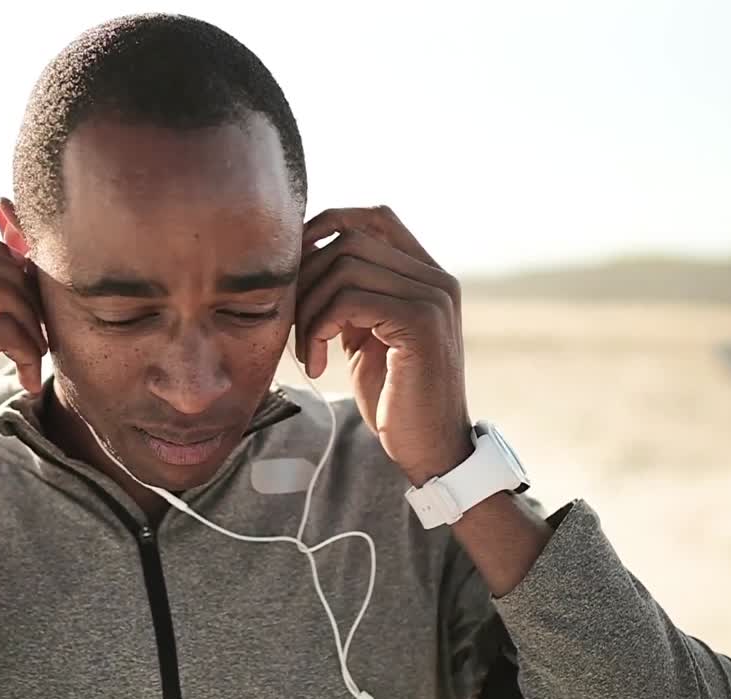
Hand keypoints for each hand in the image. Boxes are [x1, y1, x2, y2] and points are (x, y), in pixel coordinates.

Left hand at [295, 205, 471, 484]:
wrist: (429, 449)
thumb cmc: (392, 396)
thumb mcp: (366, 334)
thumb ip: (351, 294)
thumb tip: (305, 256)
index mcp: (427, 275)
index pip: (376, 217)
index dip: (328, 223)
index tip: (295, 262)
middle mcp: (436, 278)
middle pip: (350, 239)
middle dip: (306, 277)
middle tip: (293, 324)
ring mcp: (433, 298)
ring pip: (344, 268)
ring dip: (308, 309)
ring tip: (306, 350)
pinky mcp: (421, 324)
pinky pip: (349, 300)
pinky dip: (318, 328)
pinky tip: (316, 363)